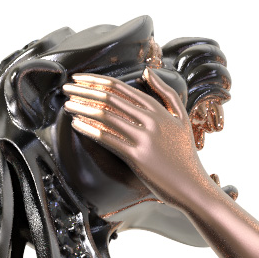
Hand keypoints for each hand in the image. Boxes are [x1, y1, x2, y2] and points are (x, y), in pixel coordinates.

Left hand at [63, 70, 214, 208]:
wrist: (192, 185)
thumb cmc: (185, 155)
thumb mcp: (181, 119)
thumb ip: (166, 94)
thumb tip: (146, 72)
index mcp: (158, 109)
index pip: (121, 87)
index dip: (96, 80)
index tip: (79, 79)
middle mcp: (151, 120)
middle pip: (110, 97)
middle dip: (84, 89)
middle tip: (66, 87)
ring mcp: (144, 138)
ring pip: (106, 115)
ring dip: (82, 107)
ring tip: (67, 104)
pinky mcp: (137, 156)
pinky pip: (108, 138)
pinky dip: (90, 129)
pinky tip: (77, 124)